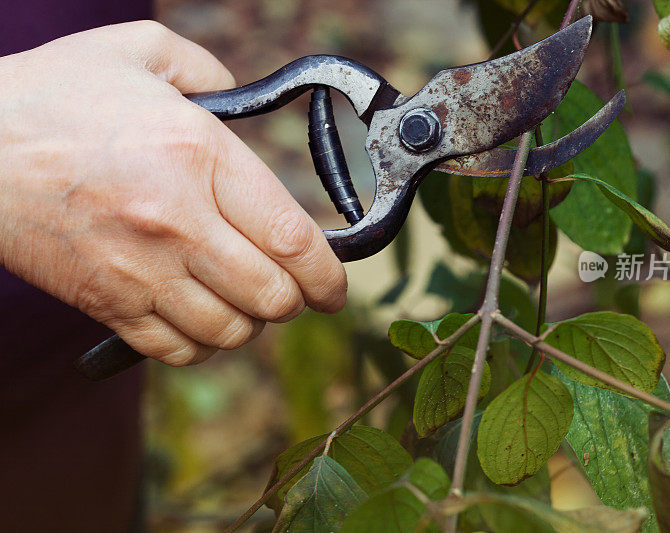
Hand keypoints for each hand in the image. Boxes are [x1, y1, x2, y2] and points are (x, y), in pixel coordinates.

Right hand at [0, 21, 346, 365]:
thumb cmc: (54, 98)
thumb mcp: (139, 53)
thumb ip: (207, 70)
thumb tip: (241, 91)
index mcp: (200, 157)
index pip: (293, 238)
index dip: (329, 275)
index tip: (336, 287)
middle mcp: (178, 222)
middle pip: (272, 296)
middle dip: (296, 301)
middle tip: (294, 290)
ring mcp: (141, 270)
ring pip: (230, 331)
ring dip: (251, 325)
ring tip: (246, 302)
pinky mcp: (107, 303)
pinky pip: (177, 350)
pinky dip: (202, 344)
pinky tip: (202, 318)